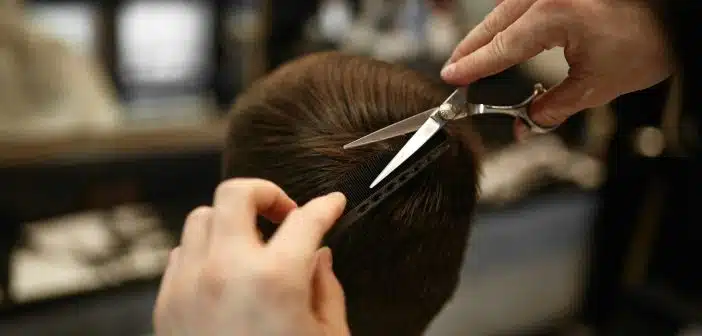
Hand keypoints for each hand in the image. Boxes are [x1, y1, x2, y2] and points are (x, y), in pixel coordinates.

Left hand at [153, 178, 349, 335]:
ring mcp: (189, 284)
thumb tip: (319, 255)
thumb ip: (326, 288)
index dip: (326, 206)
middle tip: (284, 215)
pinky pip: (182, 252)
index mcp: (275, 279)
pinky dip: (206, 250)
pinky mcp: (167, 304)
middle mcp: (226, 271)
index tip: (331, 205)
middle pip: (237, 193)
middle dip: (266, 193)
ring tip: (253, 246)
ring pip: (203, 217)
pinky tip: (225, 272)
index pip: (307, 220)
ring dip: (232, 222)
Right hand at [441, 0, 671, 135]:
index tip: (452, 77)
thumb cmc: (652, 37)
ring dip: (489, 32)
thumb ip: (555, 105)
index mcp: (553, 15)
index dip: (472, 66)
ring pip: (507, 10)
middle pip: (494, 23)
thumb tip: (531, 121)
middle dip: (472, 47)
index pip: (500, 48)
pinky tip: (505, 32)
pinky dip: (510, 20)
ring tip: (474, 53)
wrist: (681, 12)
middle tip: (454, 66)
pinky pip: (525, 3)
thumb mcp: (600, 84)